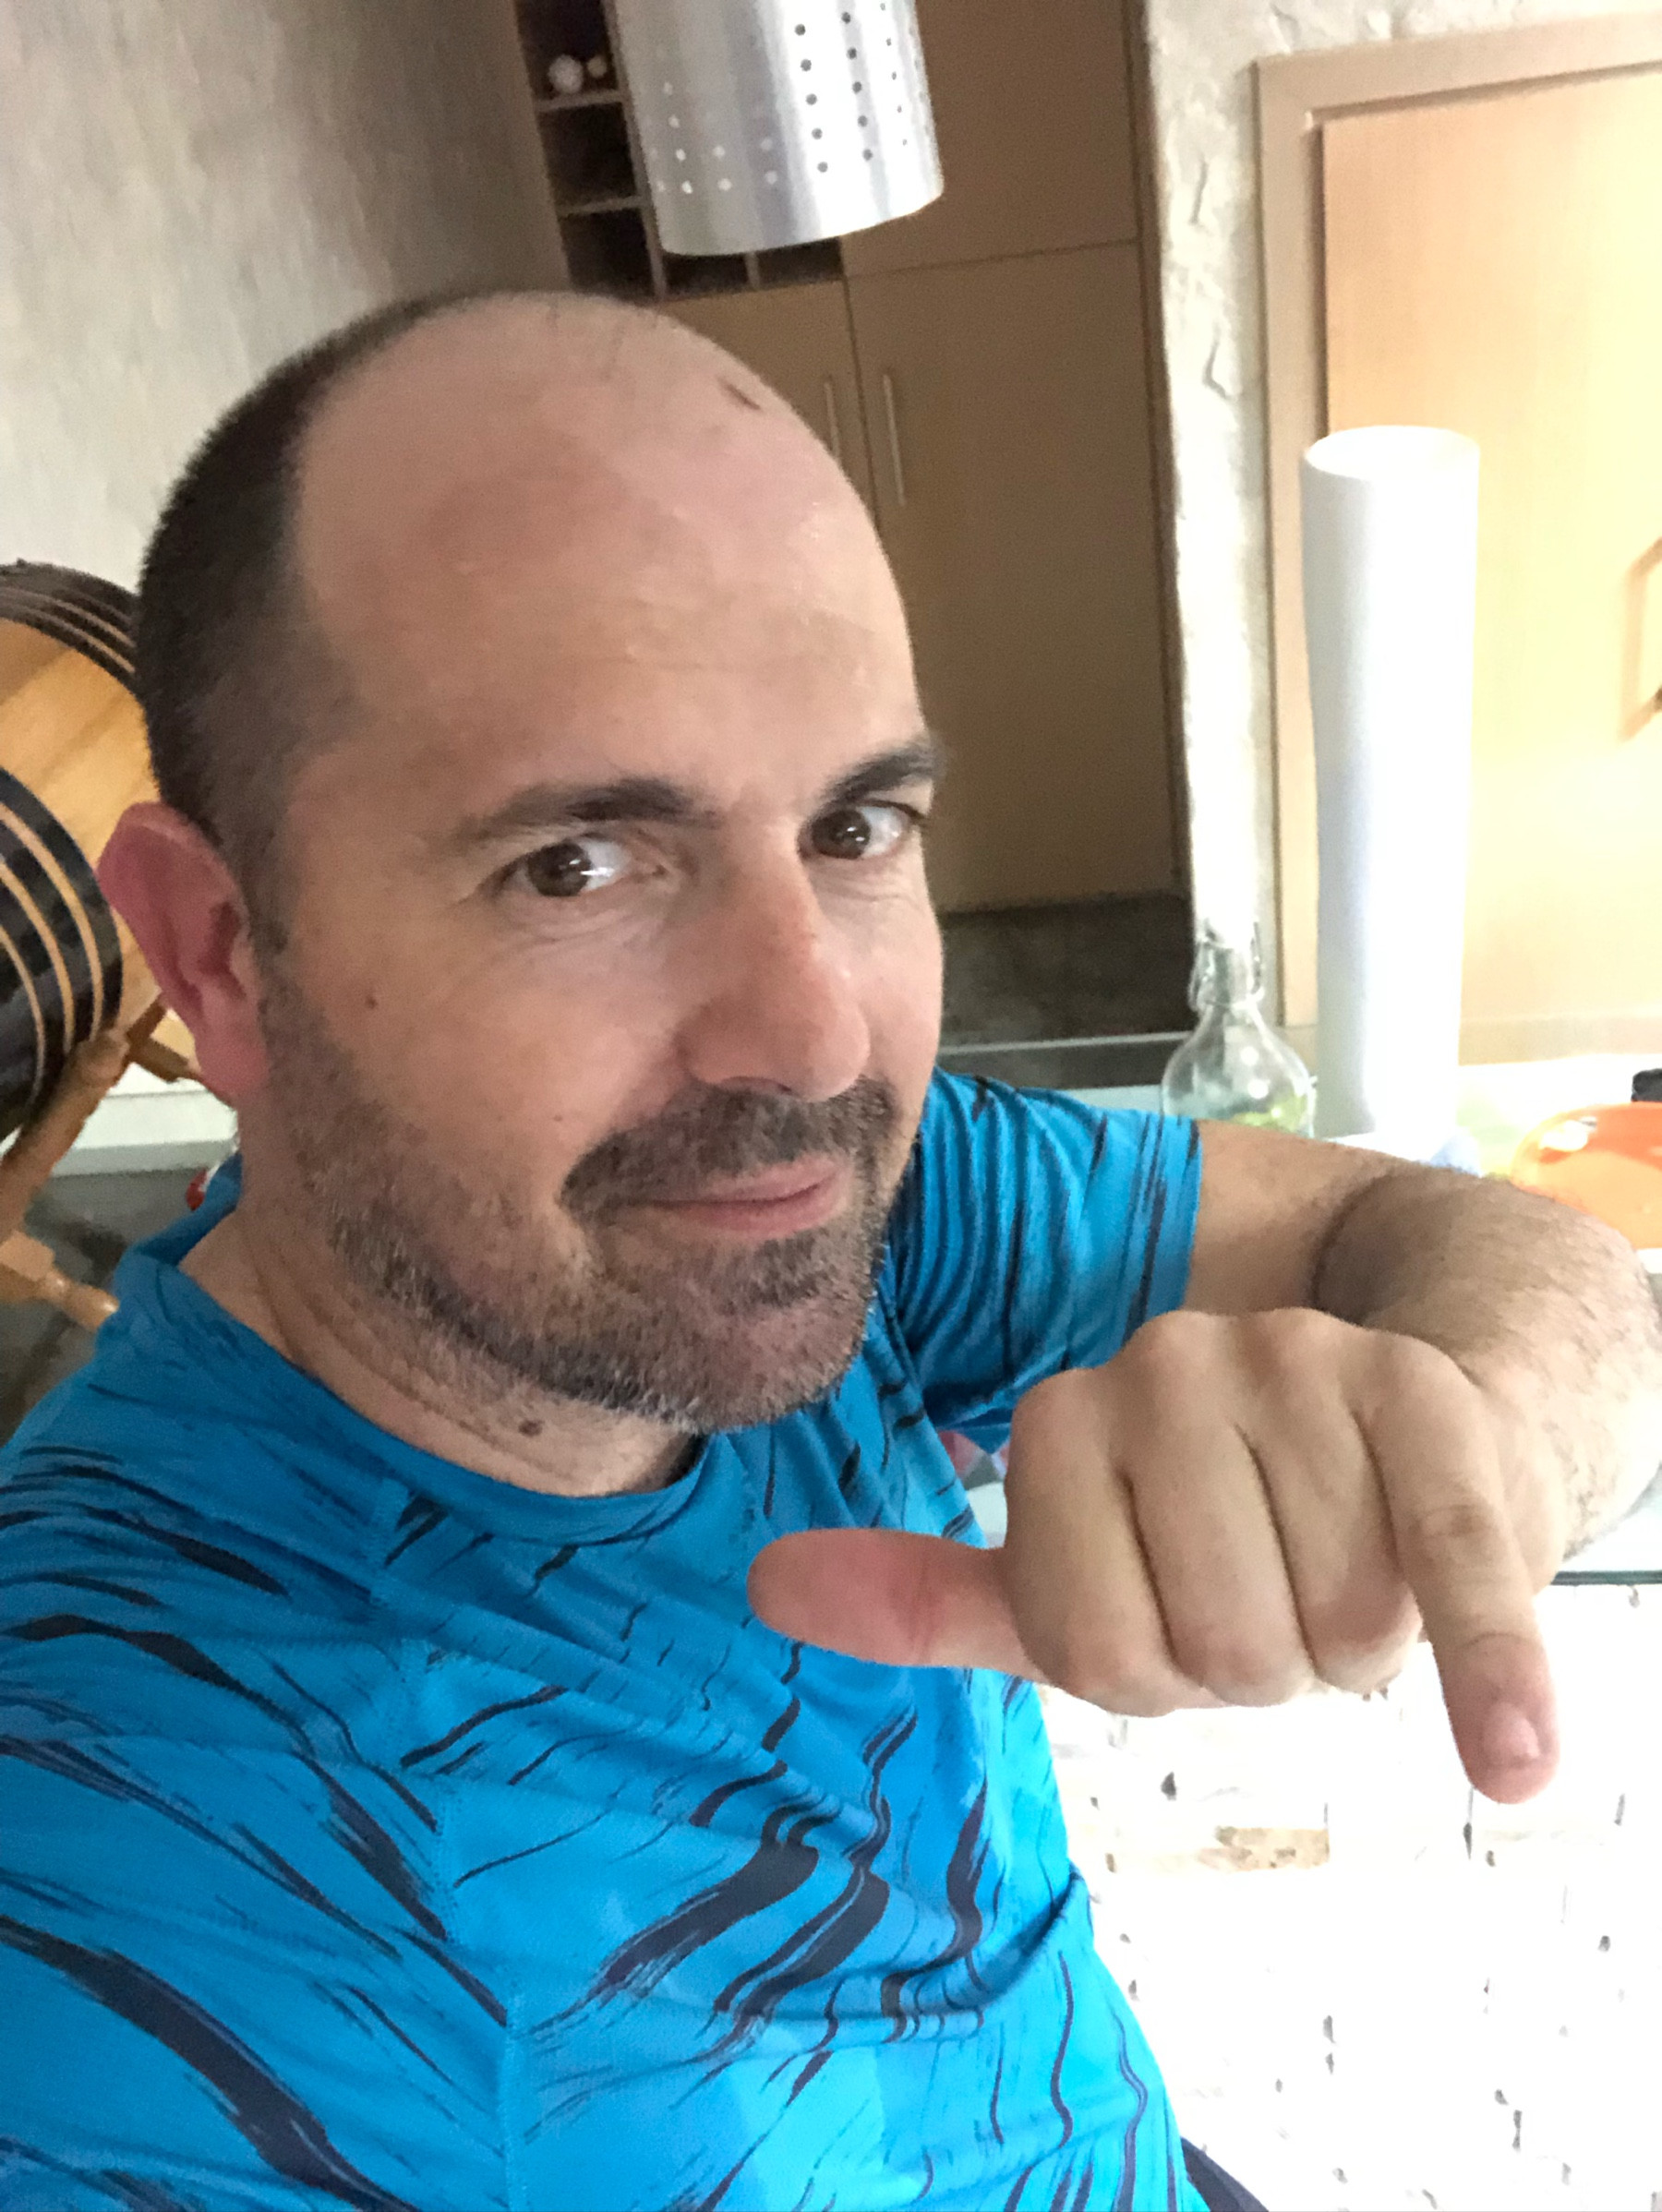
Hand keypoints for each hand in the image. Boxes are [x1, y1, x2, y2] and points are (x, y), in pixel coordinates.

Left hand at [748, 1309, 1562, 1803]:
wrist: (1427, 1412)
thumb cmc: (1241, 1525)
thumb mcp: (1079, 1564)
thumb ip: (932, 1592)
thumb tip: (764, 1584)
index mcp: (1069, 1414)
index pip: (1089, 1646)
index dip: (1155, 1671)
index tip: (1189, 1617)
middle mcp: (1172, 1365)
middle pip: (1211, 1641)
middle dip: (1263, 1659)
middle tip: (1287, 1592)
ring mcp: (1302, 1370)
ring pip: (1325, 1623)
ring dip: (1359, 1641)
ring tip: (1357, 1563)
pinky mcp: (1430, 1407)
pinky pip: (1450, 1567)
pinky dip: (1490, 1675)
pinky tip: (1512, 1762)